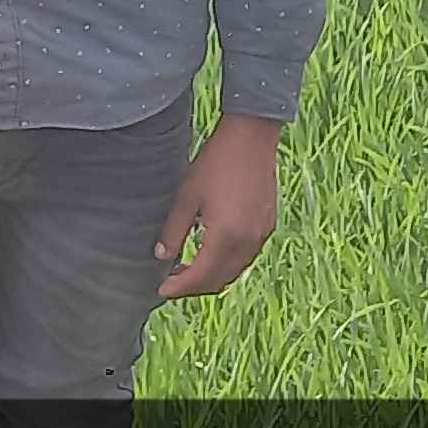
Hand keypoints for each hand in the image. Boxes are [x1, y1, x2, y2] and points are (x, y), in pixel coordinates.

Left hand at [155, 114, 283, 299]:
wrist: (251, 136)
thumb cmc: (216, 162)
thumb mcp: (186, 197)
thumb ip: (173, 231)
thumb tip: (161, 257)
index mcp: (226, 237)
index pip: (200, 277)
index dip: (179, 288)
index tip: (160, 290)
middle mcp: (248, 242)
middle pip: (219, 280)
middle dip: (194, 286)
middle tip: (171, 281)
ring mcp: (261, 235)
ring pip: (234, 271)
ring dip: (211, 275)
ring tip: (187, 267)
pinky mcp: (267, 225)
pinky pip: (246, 256)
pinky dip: (227, 262)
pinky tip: (210, 251)